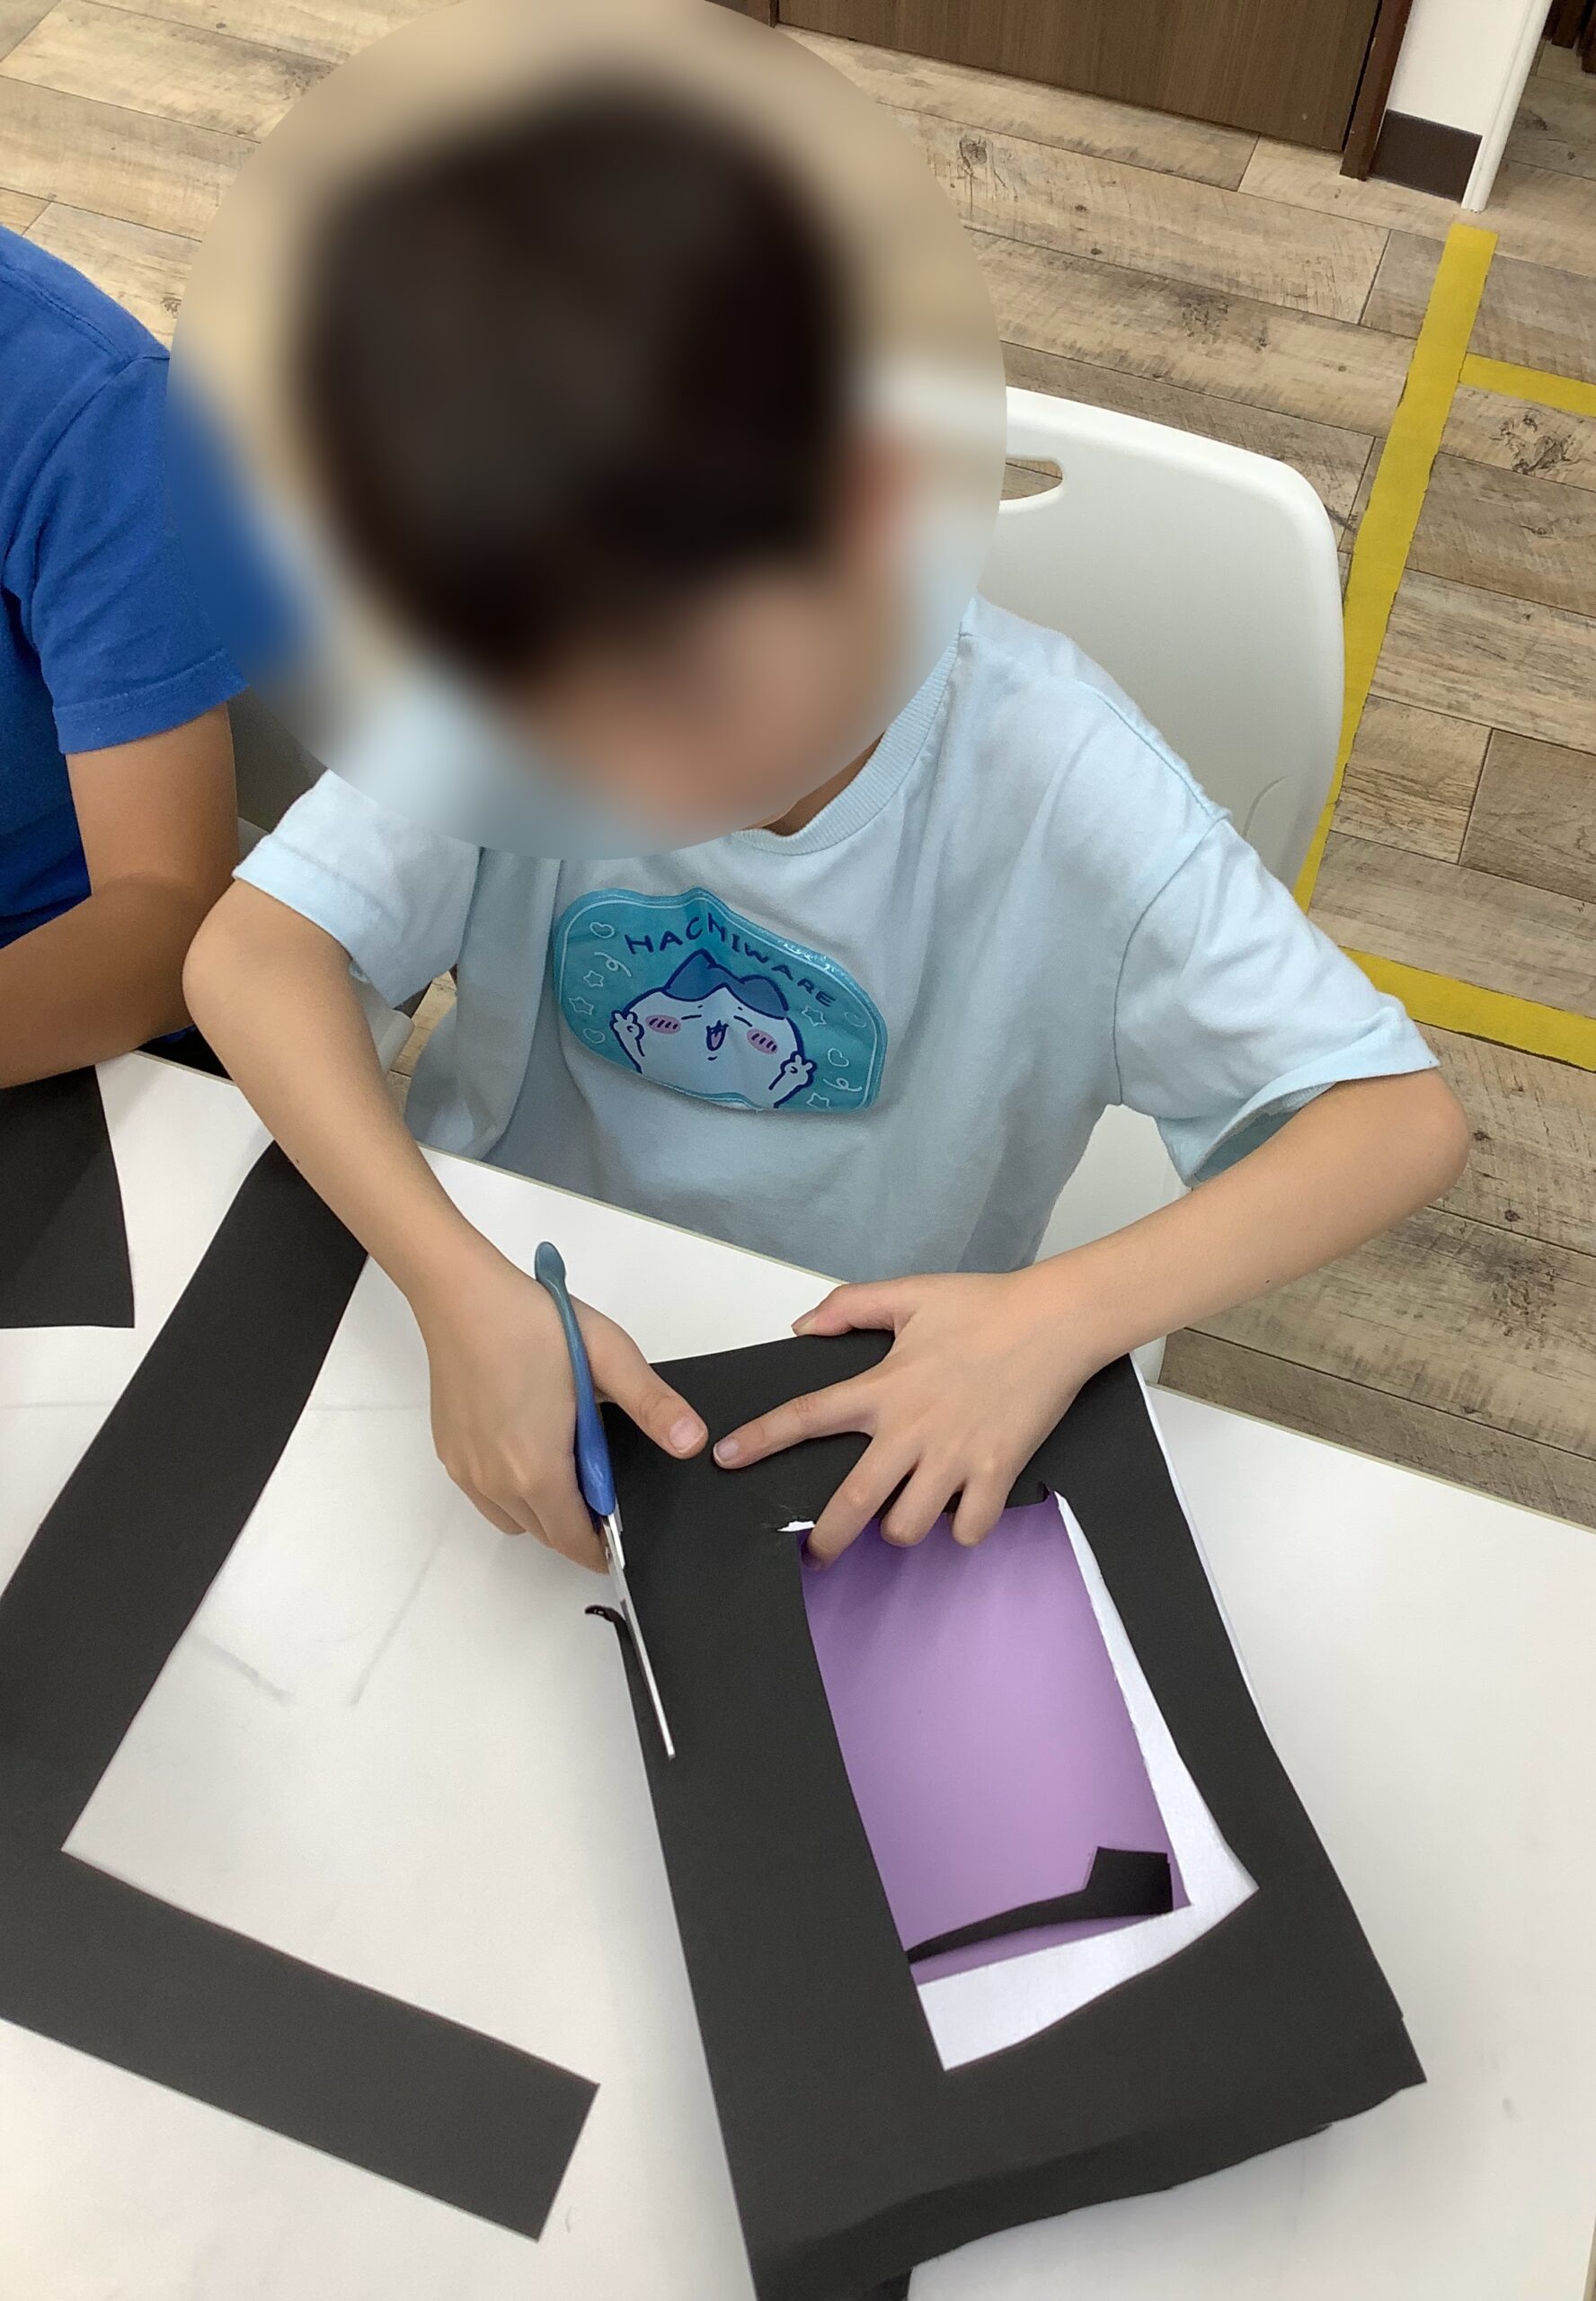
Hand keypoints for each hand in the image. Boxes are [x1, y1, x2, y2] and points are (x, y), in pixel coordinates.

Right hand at [412, 1242, 706, 1567]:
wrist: (462, 1295)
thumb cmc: (534, 1323)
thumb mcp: (609, 1358)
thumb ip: (653, 1406)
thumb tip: (693, 1442)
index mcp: (538, 1467)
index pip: (573, 1539)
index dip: (601, 1547)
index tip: (622, 1540)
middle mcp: (496, 1480)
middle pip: (543, 1533)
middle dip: (576, 1528)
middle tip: (603, 1494)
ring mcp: (467, 1469)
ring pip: (512, 1519)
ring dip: (543, 1512)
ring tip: (568, 1468)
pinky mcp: (449, 1452)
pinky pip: (486, 1496)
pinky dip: (512, 1492)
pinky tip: (529, 1448)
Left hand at [713, 1267, 1110, 1564]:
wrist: (1057, 1319)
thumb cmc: (986, 1305)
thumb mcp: (910, 1293)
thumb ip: (851, 1305)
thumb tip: (803, 1326)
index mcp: (884, 1388)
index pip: (807, 1417)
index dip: (760, 1440)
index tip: (727, 1459)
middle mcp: (913, 1430)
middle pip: (852, 1503)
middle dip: (827, 1541)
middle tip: (818, 1555)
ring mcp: (955, 1457)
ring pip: (908, 1526)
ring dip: (898, 1532)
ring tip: (900, 1521)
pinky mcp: (997, 1471)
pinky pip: (970, 1527)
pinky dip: (961, 1530)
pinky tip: (958, 1514)